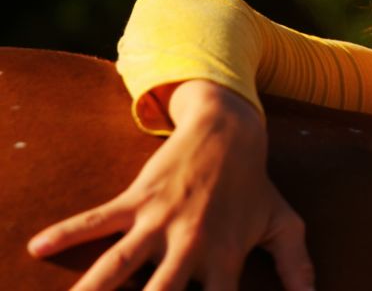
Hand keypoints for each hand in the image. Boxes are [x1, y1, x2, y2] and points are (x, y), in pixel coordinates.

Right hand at [26, 80, 314, 290]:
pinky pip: (97, 219)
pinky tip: (38, 246)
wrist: (230, 130)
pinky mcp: (136, 199)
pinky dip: (68, 231)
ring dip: (94, 288)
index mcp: (226, 257)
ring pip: (118, 264)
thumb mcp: (283, 225)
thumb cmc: (255, 186)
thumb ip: (298, 267)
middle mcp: (191, 244)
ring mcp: (160, 221)